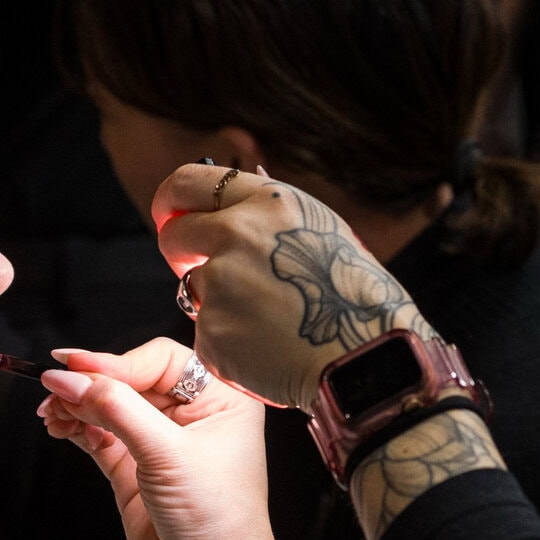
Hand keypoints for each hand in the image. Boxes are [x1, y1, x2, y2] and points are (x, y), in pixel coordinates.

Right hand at [38, 338, 291, 539]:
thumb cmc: (217, 523)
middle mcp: (196, 418)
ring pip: (112, 409)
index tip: (74, 367)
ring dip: (78, 406)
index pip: (162, 360)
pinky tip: (60, 426)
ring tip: (50, 412)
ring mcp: (163, 447)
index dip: (116, 362)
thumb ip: (114, 410)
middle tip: (55, 390)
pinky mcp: (137, 474)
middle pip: (132, 380)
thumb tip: (68, 377)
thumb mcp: (167, 454)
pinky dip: (78, 429)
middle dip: (91, 384)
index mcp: (224, 400)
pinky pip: (102, 437)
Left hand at [151, 166, 435, 411]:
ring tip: (270, 322)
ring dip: (220, 303)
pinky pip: (207, 334)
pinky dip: (229, 344)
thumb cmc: (357, 294)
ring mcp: (220, 286)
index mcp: (266, 202)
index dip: (171, 201)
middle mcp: (236, 236)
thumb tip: (225, 199)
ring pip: (195, 289)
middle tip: (200, 267)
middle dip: (181, 251)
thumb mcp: (320, 228)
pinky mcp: (212, 334)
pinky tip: (268, 349)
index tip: (171, 216)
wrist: (369, 357)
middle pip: (174, 235)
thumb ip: (266, 214)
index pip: (188, 182)